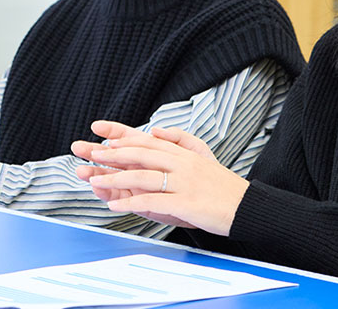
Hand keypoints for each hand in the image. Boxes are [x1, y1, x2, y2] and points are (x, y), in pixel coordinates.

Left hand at [71, 120, 248, 235]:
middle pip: (141, 153)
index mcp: (184, 152)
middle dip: (113, 153)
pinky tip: (115, 205)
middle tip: (90, 151)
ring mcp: (184, 183)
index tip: (100, 131)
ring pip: (144, 176)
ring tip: (94, 179)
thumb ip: (180, 140)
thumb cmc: (221, 185)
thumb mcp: (202, 156)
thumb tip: (156, 129)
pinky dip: (131, 203)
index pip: (147, 139)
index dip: (122, 134)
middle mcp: (182, 163)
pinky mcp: (186, 203)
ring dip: (116, 178)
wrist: (246, 207)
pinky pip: (153, 201)